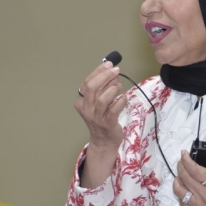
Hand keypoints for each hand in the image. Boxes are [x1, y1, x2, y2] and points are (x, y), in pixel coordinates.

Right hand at [75, 60, 127, 187]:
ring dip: (112, 89)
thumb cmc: (103, 118)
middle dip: (104, 76)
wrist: (104, 141)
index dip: (98, 72)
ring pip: (102, 99)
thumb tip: (113, 73)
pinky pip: (113, 110)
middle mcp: (86, 109)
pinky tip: (124, 98)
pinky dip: (120, 101)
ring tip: (119, 87)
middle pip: (92, 88)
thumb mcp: (101, 101)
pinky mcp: (107, 124)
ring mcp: (96, 117)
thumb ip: (106, 87)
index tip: (109, 64)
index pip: (87, 82)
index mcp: (81, 102)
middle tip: (116, 70)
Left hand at [173, 141, 205, 205]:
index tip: (184, 154)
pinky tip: (183, 188)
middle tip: (181, 161)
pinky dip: (180, 192)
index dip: (187, 160)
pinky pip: (180, 201)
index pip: (196, 170)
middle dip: (180, 166)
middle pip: (185, 177)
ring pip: (179, 189)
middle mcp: (205, 196)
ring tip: (180, 174)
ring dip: (177, 179)